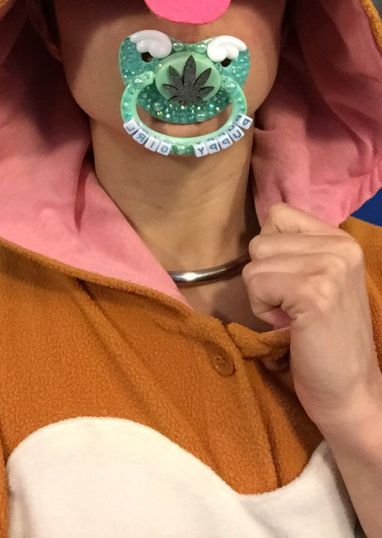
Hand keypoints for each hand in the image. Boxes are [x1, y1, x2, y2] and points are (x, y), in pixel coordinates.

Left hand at [243, 203, 381, 434]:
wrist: (350, 391)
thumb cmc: (325, 340)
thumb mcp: (319, 280)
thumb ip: (298, 251)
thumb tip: (258, 236)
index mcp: (342, 240)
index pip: (278, 214)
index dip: (271, 252)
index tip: (291, 284)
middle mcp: (341, 246)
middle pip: (260, 240)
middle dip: (265, 277)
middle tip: (293, 307)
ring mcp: (329, 268)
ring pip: (254, 262)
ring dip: (262, 295)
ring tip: (292, 317)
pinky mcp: (314, 292)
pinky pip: (256, 283)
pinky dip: (262, 310)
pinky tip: (289, 326)